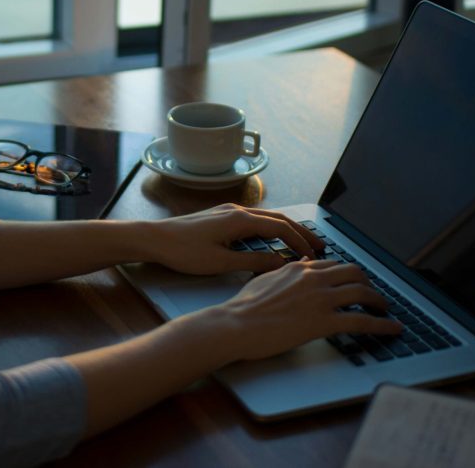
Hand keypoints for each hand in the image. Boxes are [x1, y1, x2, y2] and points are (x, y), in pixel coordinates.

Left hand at [142, 203, 324, 275]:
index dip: (300, 242)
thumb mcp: (220, 262)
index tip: (314, 256)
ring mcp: (228, 211)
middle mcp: (237, 210)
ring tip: (301, 243)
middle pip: (278, 219)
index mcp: (240, 220)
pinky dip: (270, 228)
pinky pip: (254, 219)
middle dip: (301, 232)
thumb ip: (253, 262)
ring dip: (286, 229)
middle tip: (320, 245)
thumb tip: (281, 263)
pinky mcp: (220, 216)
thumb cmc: (183, 251)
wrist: (154, 238)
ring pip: (267, 218)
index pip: (280, 228)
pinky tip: (273, 239)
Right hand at [216, 259, 402, 361]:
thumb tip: (301, 263)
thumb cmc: (244, 306)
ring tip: (385, 311)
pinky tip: (393, 329)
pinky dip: (383, 325)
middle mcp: (314, 279)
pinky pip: (363, 321)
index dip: (348, 274)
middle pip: (354, 273)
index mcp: (299, 268)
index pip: (333, 265)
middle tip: (373, 295)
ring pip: (363, 293)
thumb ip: (286, 271)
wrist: (236, 324)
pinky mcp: (324, 322)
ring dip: (379, 302)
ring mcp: (321, 299)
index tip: (354, 282)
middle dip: (369, 283)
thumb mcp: (265, 279)